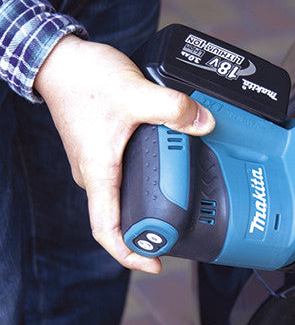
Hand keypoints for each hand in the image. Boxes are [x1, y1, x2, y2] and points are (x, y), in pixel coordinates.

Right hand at [34, 34, 214, 273]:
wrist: (59, 60)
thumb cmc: (84, 80)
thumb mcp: (134, 92)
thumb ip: (172, 108)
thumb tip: (205, 123)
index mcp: (99, 173)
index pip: (107, 230)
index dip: (128, 254)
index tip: (154, 265)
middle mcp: (96, 176)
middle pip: (120, 220)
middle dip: (149, 232)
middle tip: (180, 234)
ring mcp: (99, 166)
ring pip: (123, 200)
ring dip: (148, 208)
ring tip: (179, 208)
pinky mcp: (104, 153)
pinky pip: (125, 180)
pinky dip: (145, 186)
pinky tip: (166, 176)